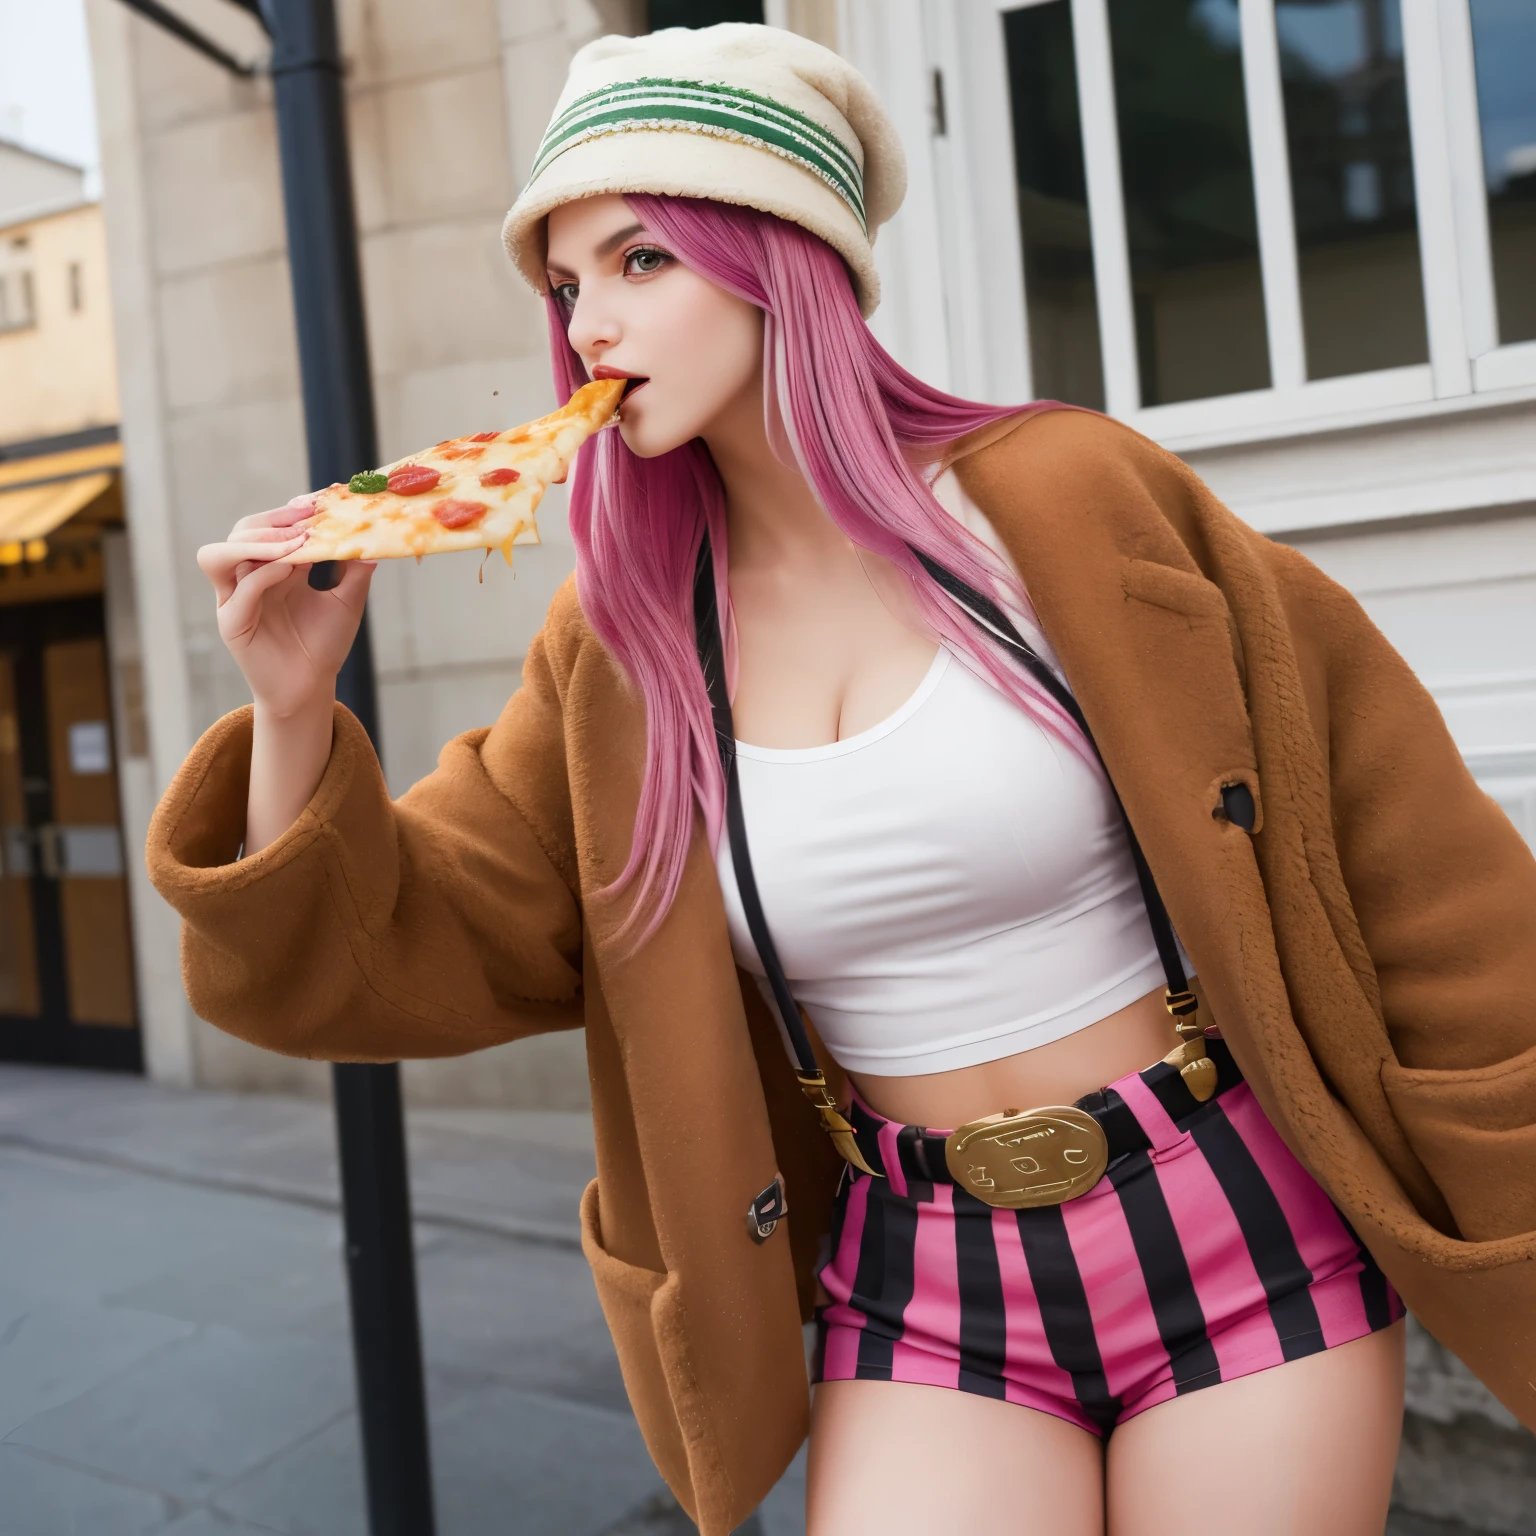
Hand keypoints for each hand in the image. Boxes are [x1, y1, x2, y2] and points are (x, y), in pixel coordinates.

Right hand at [197, 497, 375, 718]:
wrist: (312, 688)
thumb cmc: (324, 646)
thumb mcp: (347, 602)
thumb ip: (355, 570)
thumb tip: (372, 540)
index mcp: (273, 567)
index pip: (270, 525)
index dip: (290, 511)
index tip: (320, 501)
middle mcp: (249, 577)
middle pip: (241, 531)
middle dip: (273, 520)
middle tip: (307, 519)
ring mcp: (235, 598)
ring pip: (220, 553)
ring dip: (257, 541)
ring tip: (295, 542)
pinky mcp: (231, 623)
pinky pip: (239, 589)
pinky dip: (263, 572)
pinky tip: (290, 568)